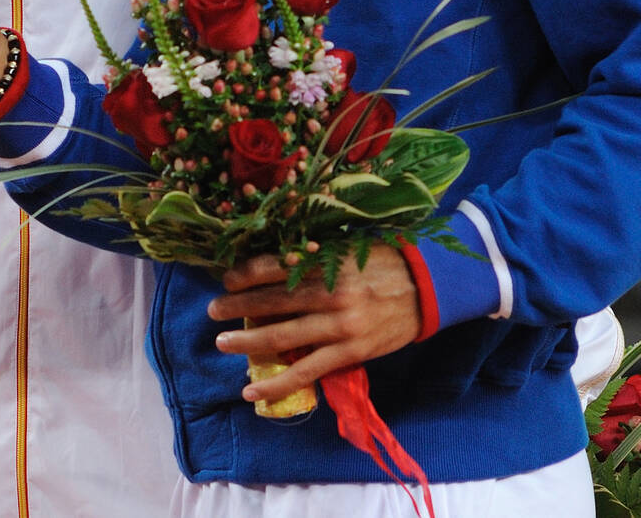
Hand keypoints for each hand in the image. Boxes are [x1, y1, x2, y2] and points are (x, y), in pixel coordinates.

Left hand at [206, 245, 419, 403]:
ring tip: (223, 343)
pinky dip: (276, 384)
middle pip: (272, 301)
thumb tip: (273, 264)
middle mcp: (329, 294)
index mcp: (327, 262)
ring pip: (282, 336)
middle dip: (237, 307)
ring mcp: (339, 326)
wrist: (428, 288)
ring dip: (248, 341)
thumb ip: (313, 257)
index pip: (274, 268)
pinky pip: (305, 371)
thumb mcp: (347, 248)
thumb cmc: (383, 262)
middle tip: (212, 311)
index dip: (245, 274)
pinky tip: (252, 392)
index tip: (226, 280)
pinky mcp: (349, 353)